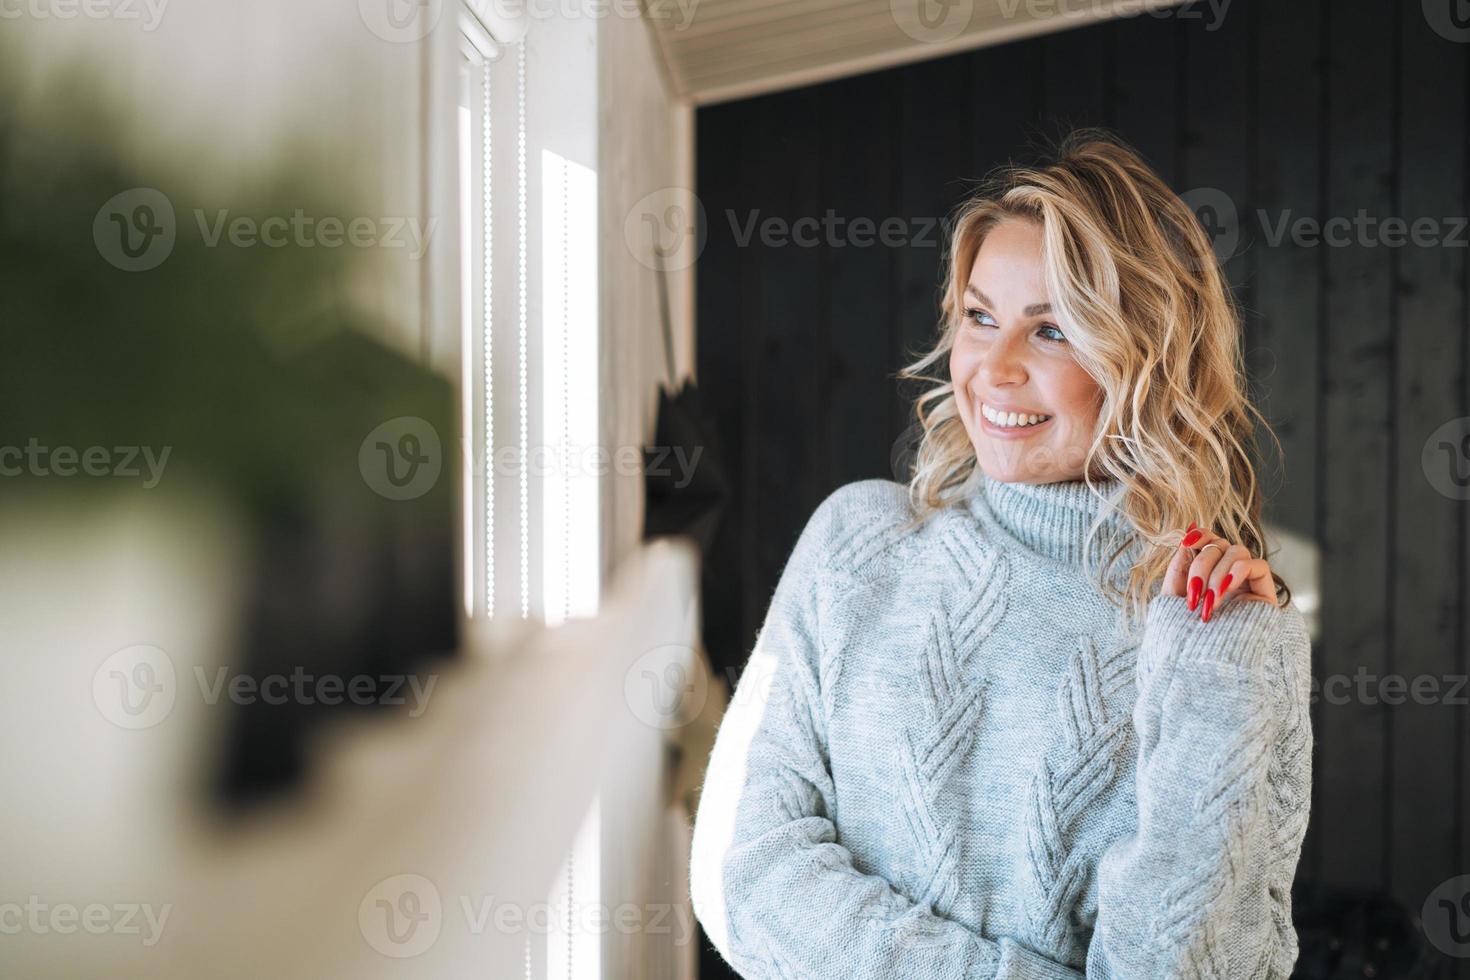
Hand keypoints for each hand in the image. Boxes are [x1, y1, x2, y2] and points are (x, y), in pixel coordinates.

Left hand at [1163, 522, 1277, 622]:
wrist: (1201, 662)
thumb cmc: (1183, 633)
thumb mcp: (1173, 594)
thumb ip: (1180, 565)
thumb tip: (1187, 534)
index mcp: (1207, 572)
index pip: (1209, 539)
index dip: (1200, 534)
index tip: (1185, 541)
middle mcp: (1228, 574)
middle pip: (1218, 545)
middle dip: (1200, 566)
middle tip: (1192, 596)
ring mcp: (1247, 583)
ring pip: (1235, 551)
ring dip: (1216, 574)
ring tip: (1207, 604)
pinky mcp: (1264, 593)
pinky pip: (1257, 565)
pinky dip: (1236, 572)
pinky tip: (1223, 592)